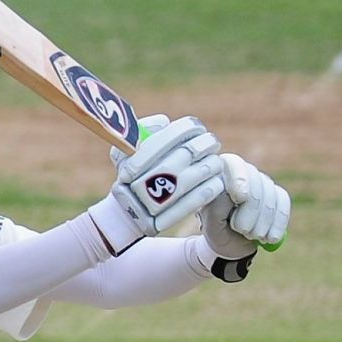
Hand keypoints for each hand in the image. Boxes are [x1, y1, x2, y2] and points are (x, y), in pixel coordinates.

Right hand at [89, 115, 226, 253]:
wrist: (127, 213)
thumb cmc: (132, 174)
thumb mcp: (126, 150)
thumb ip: (143, 129)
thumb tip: (163, 122)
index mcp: (132, 161)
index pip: (167, 136)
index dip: (187, 128)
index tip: (197, 127)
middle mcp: (144, 180)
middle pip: (186, 154)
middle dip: (205, 144)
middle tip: (212, 142)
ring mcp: (156, 202)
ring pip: (195, 175)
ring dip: (211, 164)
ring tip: (215, 161)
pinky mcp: (166, 220)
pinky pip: (197, 200)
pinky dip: (211, 187)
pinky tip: (216, 180)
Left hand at [198, 154, 289, 257]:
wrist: (230, 245)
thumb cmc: (216, 231)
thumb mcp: (210, 224)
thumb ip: (216, 208)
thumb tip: (230, 194)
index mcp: (221, 174)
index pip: (234, 164)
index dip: (240, 179)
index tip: (240, 198)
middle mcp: (244, 173)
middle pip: (256, 182)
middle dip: (252, 210)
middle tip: (242, 230)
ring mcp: (262, 183)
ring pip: (271, 195)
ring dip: (263, 221)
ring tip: (251, 236)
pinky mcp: (277, 195)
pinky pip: (283, 202)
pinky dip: (278, 222)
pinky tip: (270, 238)